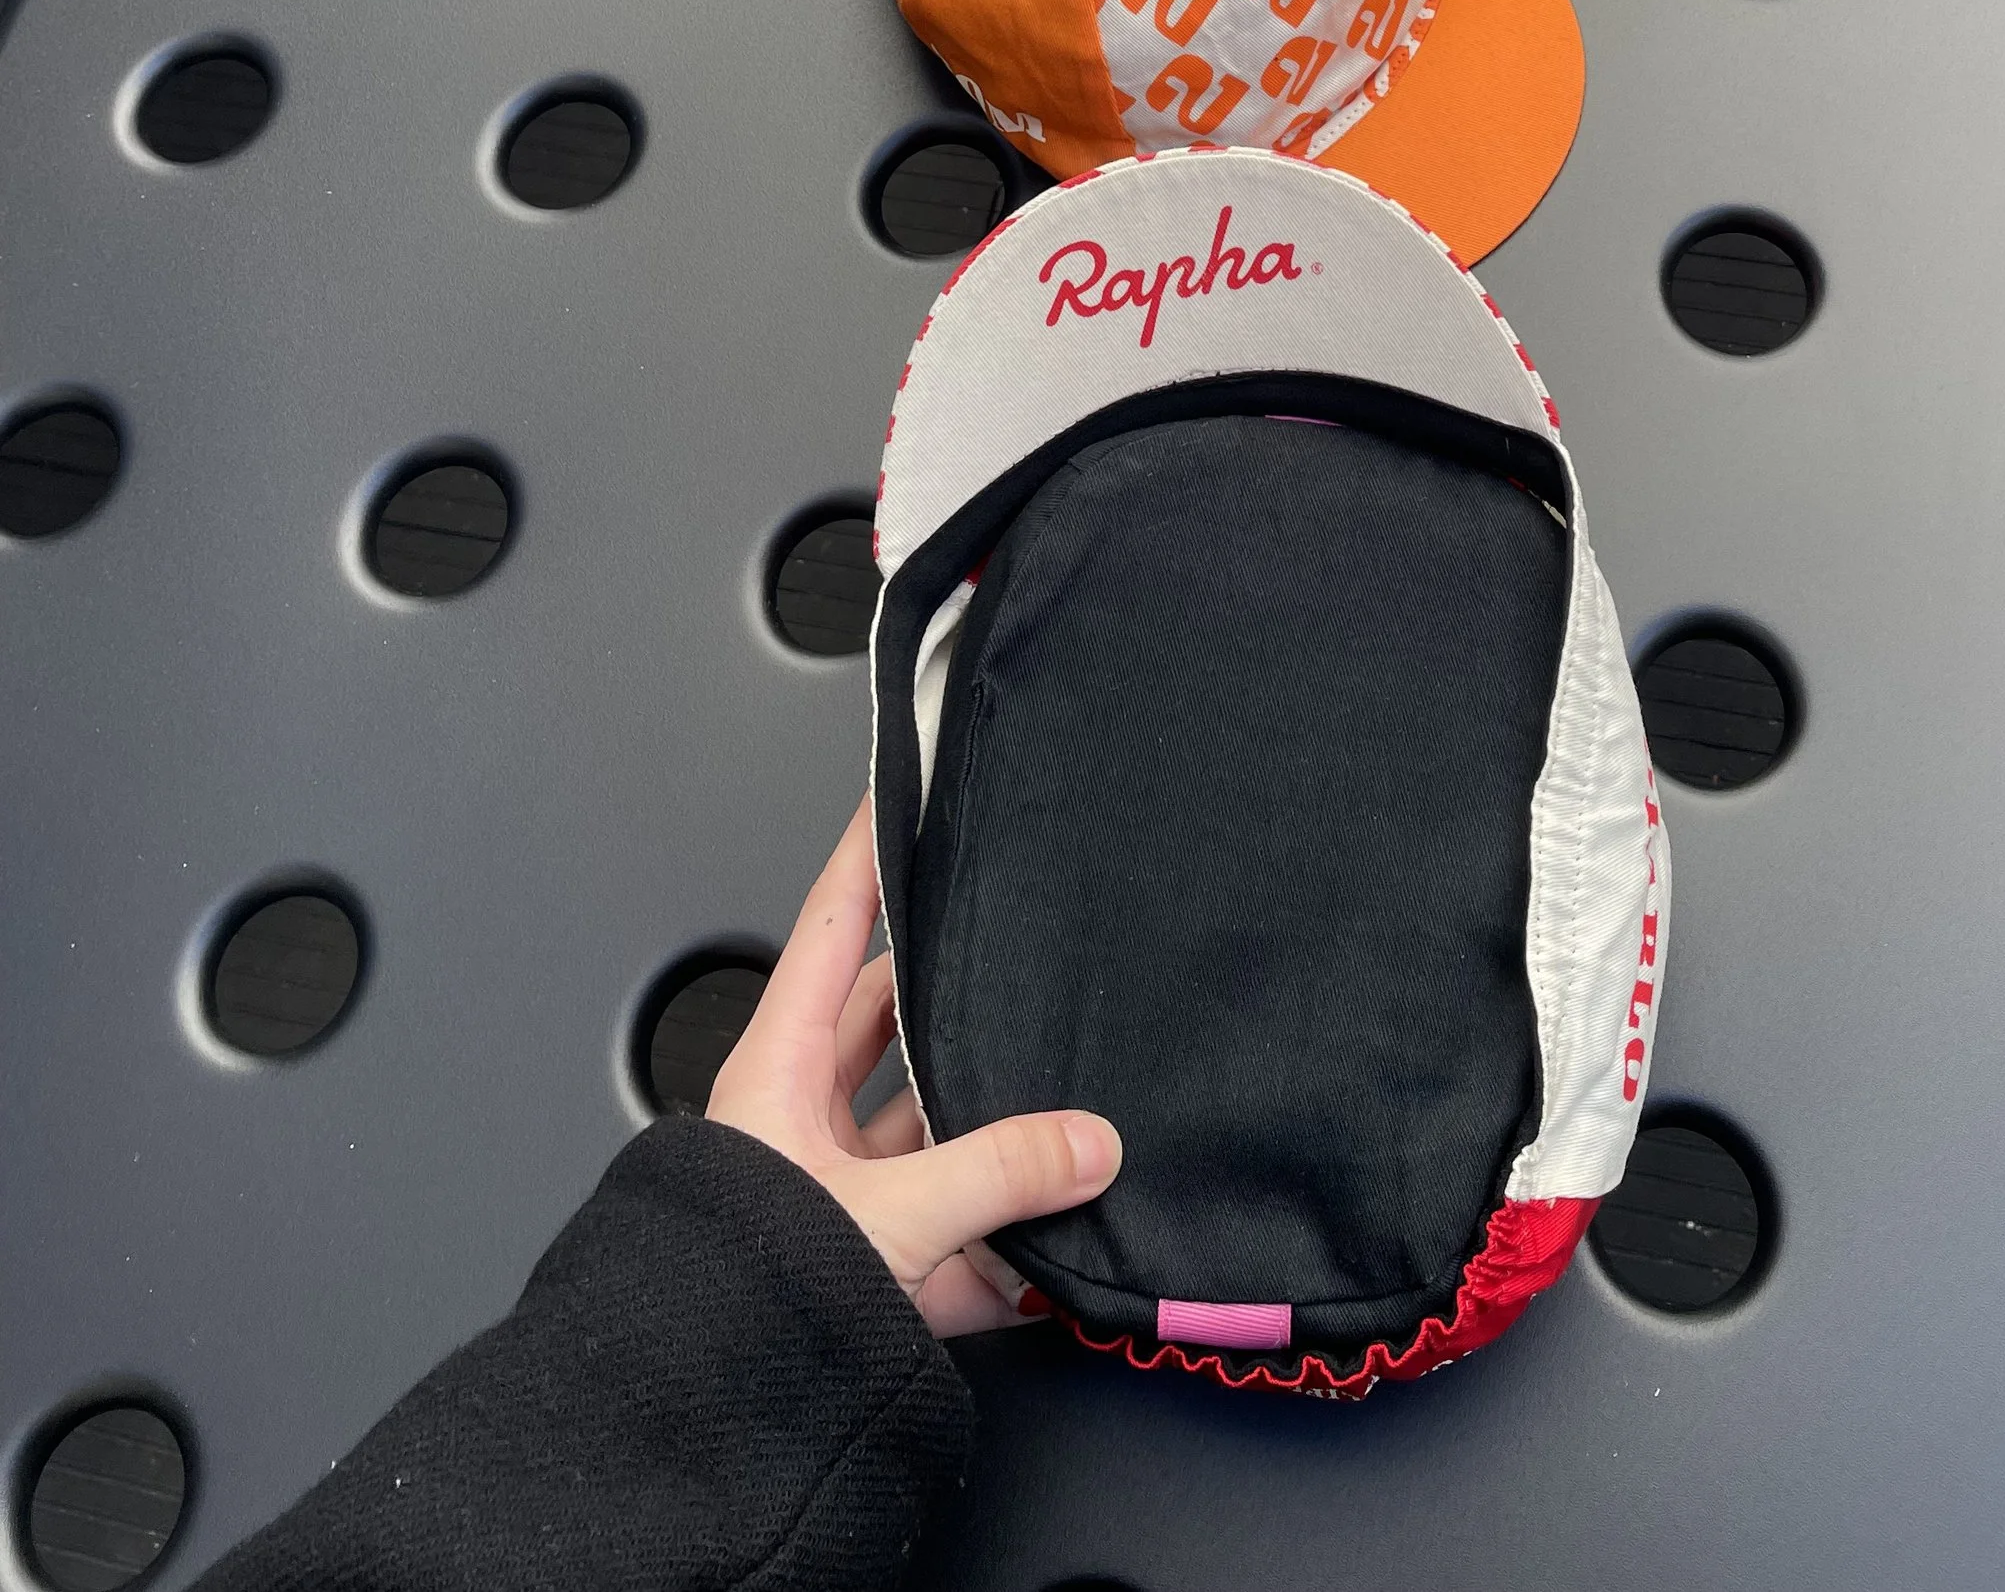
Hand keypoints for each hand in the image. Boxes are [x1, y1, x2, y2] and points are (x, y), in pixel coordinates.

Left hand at [707, 795, 1120, 1336]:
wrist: (697, 1427)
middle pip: (891, 1029)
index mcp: (775, 1073)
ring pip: (929, 1140)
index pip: (829, 928)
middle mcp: (799, 1124)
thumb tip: (1094, 1139)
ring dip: (994, 1142)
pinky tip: (1060, 1259)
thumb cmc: (740, 1299)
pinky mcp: (866, 1273)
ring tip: (1070, 1116)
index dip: (866, 856)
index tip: (899, 790)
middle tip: (1013, 950)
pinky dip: (1003, 1252)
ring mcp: (833, 1198)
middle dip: (955, 1002)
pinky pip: (947, 1243)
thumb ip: (998, 1172)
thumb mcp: (885, 1218)